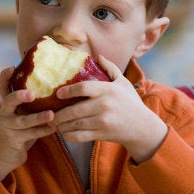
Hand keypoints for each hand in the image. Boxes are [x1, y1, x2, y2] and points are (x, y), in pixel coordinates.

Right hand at [0, 67, 56, 179]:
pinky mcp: (13, 140)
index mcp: (7, 104)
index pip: (3, 87)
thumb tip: (51, 82)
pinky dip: (43, 131)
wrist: (5, 154)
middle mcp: (4, 113)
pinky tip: (54, 128)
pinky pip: (30, 135)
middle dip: (19, 96)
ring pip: (23, 121)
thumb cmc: (18, 128)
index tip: (11, 67)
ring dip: (38, 118)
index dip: (5, 77)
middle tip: (32, 93)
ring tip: (51, 114)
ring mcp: (7, 127)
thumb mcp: (19, 113)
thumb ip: (28, 102)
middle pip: (8, 101)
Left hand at [49, 56, 167, 162]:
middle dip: (59, 113)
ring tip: (54, 123)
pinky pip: (80, 136)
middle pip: (74, 109)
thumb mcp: (123, 82)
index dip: (67, 90)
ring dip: (61, 125)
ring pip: (75, 124)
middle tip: (50, 113)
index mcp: (107, 90)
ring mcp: (102, 121)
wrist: (142, 127)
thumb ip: (110, 68)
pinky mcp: (102, 134)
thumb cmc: (131, 102)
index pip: (83, 88)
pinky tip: (64, 133)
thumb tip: (98, 56)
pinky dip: (69, 136)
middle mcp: (104, 105)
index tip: (58, 93)